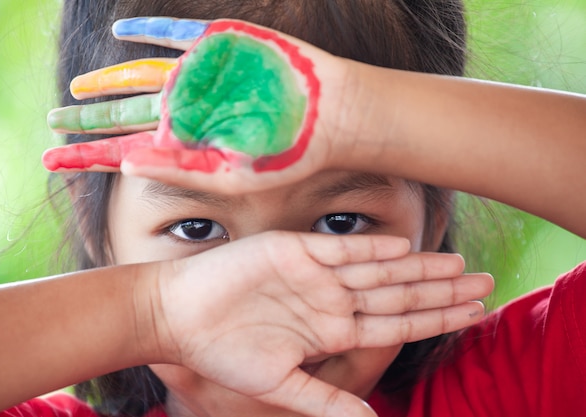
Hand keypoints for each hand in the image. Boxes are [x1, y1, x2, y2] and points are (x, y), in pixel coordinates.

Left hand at [43, 17, 351, 193]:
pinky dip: (145, 31)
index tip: (49, 163)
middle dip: (86, 119)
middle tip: (52, 120)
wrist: (328, 114)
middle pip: (125, 114)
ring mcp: (198, 76)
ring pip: (140, 75)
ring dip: (107, 80)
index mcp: (186, 145)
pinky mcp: (216, 44)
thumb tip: (124, 163)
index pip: (123, 151)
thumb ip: (179, 168)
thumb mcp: (231, 173)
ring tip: (75, 87)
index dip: (84, 157)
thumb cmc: (286, 153)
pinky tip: (119, 33)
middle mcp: (186, 110)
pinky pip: (172, 34)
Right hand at [146, 231, 491, 416]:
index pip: (396, 324)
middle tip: (486, 283)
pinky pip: (341, 251)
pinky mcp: (295, 251)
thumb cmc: (224, 351)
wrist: (181, 315)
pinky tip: (405, 248)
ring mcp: (316, 274)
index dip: (435, 319)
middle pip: (398, 293)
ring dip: (419, 268)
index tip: (472, 314)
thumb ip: (326, 400)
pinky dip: (372, 250)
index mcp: (332, 330)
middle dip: (442, 291)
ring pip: (379, 270)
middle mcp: (331, 300)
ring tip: (460, 264)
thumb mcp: (279, 384)